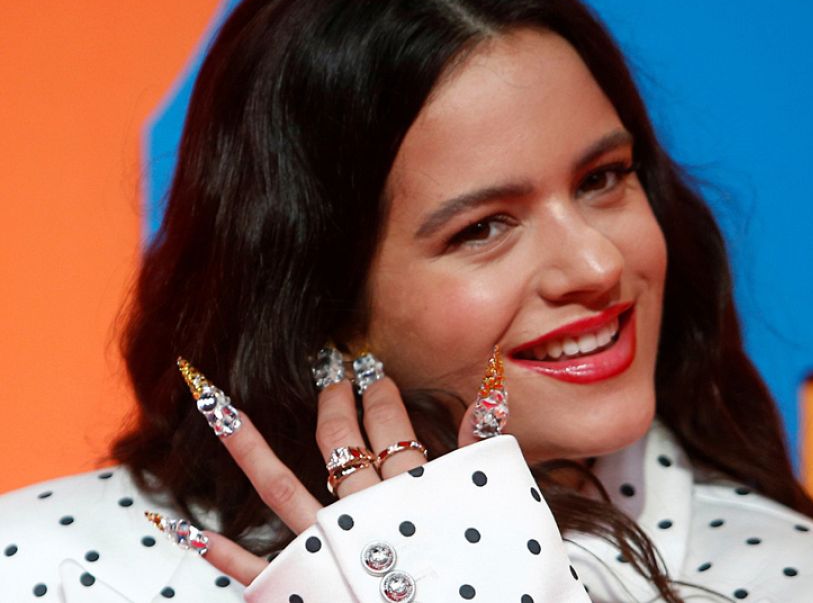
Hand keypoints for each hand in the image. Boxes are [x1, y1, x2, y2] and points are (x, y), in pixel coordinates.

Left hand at [199, 372, 486, 585]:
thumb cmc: (483, 582)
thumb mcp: (495, 506)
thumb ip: (483, 445)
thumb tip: (491, 383)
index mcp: (410, 492)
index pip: (390, 426)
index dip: (380, 394)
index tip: (373, 372)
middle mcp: (361, 511)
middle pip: (339, 442)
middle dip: (333, 401)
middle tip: (332, 373)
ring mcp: (325, 546)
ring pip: (279, 485)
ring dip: (245, 445)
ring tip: (213, 402)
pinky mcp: (304, 585)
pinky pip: (255, 566)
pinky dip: (217, 550)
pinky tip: (176, 527)